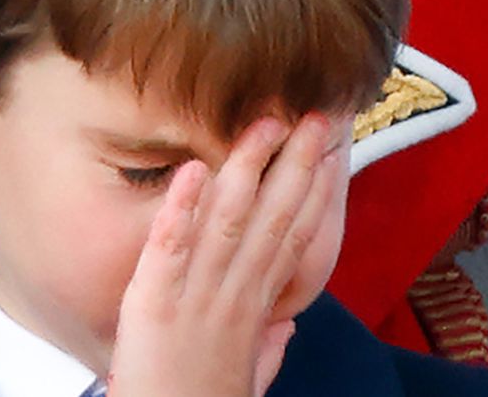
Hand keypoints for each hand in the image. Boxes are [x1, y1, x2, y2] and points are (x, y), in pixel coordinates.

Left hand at [108, 114, 343, 396]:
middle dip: (297, 166)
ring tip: (265, 124)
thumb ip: (268, 348)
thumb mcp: (246, 379)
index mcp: (255, 310)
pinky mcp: (154, 305)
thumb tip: (286, 323)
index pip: (293, 241)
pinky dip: (181, 209)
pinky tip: (193, 169)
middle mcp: (234, 296)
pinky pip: (168, 250)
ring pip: (229, 222)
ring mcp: (196, 298)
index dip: (314, 196)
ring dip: (248, 169)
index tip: (332, 155)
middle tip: (318, 117)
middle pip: (273, 220)